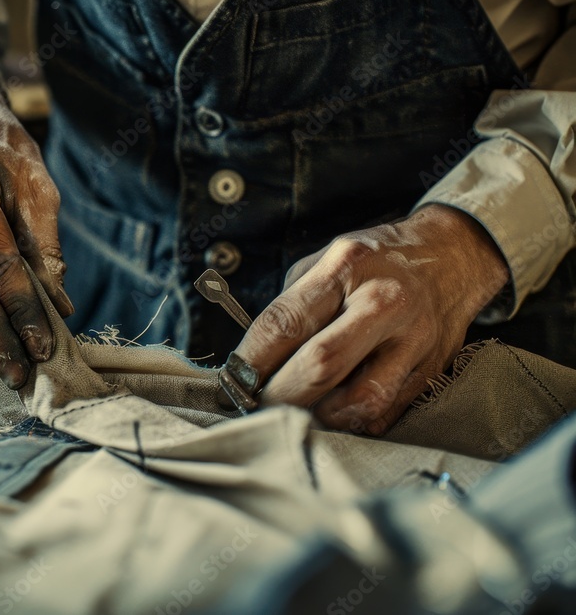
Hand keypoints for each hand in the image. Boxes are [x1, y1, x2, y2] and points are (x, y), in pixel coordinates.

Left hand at [226, 204, 509, 433]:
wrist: (451, 258)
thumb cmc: (374, 262)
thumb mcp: (324, 262)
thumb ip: (290, 307)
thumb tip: (253, 362)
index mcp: (346, 268)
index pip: (286, 323)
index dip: (251, 361)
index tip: (231, 380)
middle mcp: (382, 303)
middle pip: (321, 365)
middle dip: (279, 395)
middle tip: (256, 405)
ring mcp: (412, 341)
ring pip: (357, 401)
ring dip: (315, 417)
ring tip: (292, 413)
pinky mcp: (429, 372)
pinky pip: (382, 414)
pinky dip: (347, 424)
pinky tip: (328, 415)